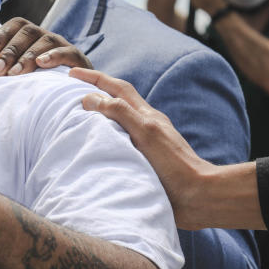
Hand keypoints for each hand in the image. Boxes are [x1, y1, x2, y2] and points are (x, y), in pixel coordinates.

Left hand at [0, 17, 91, 76]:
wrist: (66, 94)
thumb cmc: (32, 83)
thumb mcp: (13, 71)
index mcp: (28, 36)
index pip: (16, 25)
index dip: (1, 34)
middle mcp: (44, 37)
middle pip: (27, 32)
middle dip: (10, 51)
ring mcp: (61, 46)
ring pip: (45, 40)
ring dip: (27, 56)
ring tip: (14, 73)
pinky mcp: (76, 58)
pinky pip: (66, 52)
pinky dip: (54, 56)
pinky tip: (41, 63)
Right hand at [69, 68, 211, 229]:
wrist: (196, 195)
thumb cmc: (174, 164)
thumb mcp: (146, 132)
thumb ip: (120, 112)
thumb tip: (90, 98)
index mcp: (146, 115)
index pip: (117, 88)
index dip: (94, 78)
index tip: (71, 73)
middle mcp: (145, 124)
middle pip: (118, 99)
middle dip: (95, 89)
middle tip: (71, 87)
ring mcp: (145, 142)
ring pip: (118, 119)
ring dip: (98, 112)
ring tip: (77, 114)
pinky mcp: (143, 160)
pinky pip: (118, 139)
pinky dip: (103, 135)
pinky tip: (94, 144)